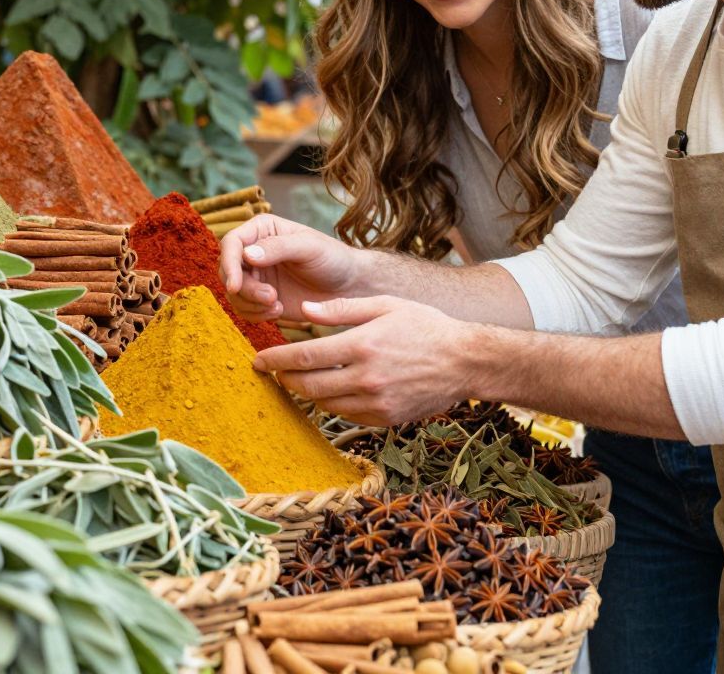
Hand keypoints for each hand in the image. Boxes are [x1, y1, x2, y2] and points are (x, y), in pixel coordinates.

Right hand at [218, 214, 365, 322]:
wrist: (348, 286)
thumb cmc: (333, 258)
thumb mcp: (309, 247)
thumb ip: (278, 248)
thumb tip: (246, 254)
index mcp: (262, 230)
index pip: (231, 243)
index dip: (228, 264)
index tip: (235, 286)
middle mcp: (253, 252)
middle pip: (227, 271)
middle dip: (244, 289)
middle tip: (271, 297)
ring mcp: (256, 277)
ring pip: (233, 293)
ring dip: (251, 304)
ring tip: (277, 305)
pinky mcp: (260, 299)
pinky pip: (244, 309)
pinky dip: (256, 315)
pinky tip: (278, 311)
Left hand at [254, 296, 475, 425]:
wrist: (465, 361)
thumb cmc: (425, 326)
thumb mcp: (385, 305)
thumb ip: (341, 309)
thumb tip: (303, 312)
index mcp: (363, 345)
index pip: (305, 356)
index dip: (276, 359)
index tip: (258, 359)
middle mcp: (366, 377)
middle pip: (308, 385)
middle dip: (284, 379)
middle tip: (271, 372)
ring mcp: (377, 402)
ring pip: (324, 404)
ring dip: (305, 393)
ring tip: (296, 381)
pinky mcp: (386, 418)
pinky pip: (347, 415)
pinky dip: (331, 405)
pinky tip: (328, 392)